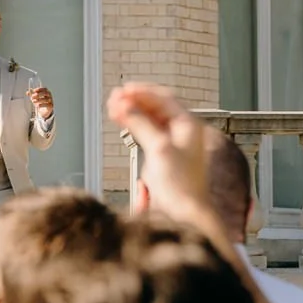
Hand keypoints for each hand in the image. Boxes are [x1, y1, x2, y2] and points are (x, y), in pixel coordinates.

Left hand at [29, 86, 53, 118]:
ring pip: (46, 99)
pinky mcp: (50, 106)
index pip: (44, 89)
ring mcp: (50, 101)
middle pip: (45, 93)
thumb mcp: (35, 98)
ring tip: (33, 101)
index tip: (34, 91)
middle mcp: (49, 96)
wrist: (44, 111)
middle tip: (32, 96)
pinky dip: (42, 105)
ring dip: (39, 100)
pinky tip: (37, 105)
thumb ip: (31, 95)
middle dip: (38, 94)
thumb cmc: (40, 102)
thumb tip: (27, 92)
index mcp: (46, 92)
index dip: (39, 89)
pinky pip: (47, 105)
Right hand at [107, 83, 207, 213]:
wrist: (183, 213)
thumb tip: (125, 106)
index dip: (142, 92)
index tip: (124, 90)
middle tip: (115, 98)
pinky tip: (122, 123)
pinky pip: (147, 133)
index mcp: (189, 125)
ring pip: (150, 120)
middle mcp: (183, 132)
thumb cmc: (180, 185)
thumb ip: (141, 124)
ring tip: (114, 108)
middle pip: (156, 108)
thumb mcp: (158, 148)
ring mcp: (173, 144)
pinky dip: (134, 126)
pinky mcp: (163, 156)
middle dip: (135, 101)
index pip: (164, 98)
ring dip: (132, 113)